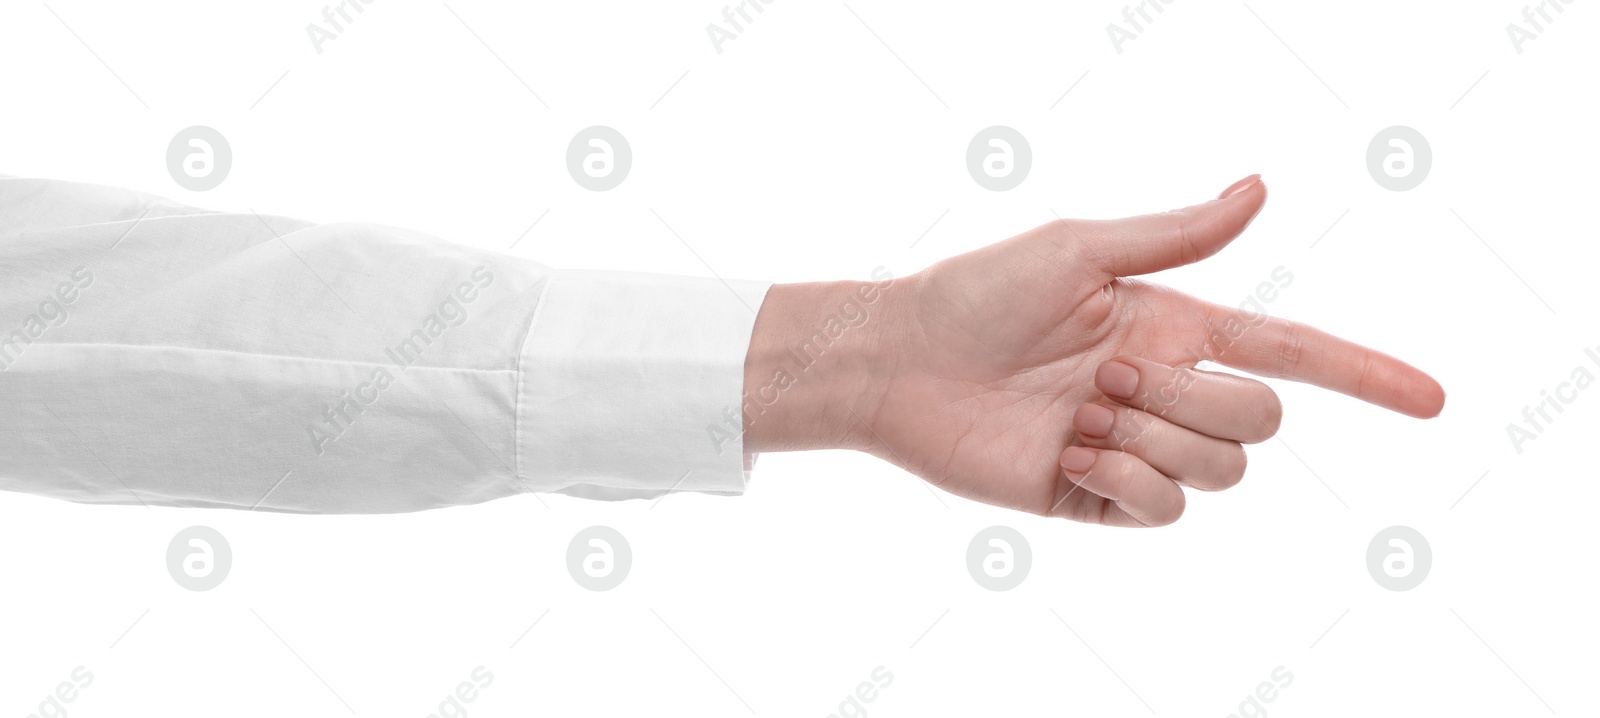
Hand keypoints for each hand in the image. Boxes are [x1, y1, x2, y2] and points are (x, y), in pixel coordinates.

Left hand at [743, 176, 1444, 526]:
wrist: (904, 363)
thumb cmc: (980, 292)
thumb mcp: (1080, 249)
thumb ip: (1176, 235)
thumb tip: (1259, 187)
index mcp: (1175, 327)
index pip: (1291, 353)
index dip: (1364, 374)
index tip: (1431, 400)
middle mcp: (1166, 390)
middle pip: (1261, 420)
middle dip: (1197, 400)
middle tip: (1104, 375)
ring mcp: (1136, 448)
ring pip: (1221, 471)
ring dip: (1153, 437)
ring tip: (1077, 413)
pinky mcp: (1100, 498)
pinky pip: (1165, 509)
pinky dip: (1125, 477)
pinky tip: (1067, 451)